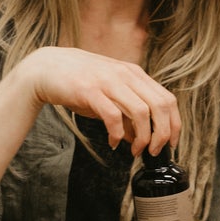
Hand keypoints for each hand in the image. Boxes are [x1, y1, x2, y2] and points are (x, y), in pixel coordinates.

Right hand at [16, 47, 179, 153]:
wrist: (45, 68)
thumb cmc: (78, 82)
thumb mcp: (109, 94)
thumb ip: (126, 112)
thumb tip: (139, 138)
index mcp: (134, 74)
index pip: (167, 99)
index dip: (173, 124)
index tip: (170, 144)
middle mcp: (125, 74)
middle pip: (160, 106)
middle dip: (161, 134)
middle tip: (152, 151)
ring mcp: (108, 81)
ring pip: (141, 112)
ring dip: (142, 137)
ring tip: (134, 151)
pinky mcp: (89, 90)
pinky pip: (113, 116)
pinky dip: (117, 134)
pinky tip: (113, 142)